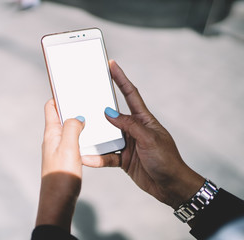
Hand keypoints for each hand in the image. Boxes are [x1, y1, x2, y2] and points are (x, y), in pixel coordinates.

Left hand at [36, 99, 84, 230]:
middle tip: (86, 100)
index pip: (50, 107)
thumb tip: (77, 116)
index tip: (69, 87)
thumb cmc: (61, 175)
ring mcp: (59, 149)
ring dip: (78, 122)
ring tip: (92, 117)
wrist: (58, 202)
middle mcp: (53, 139)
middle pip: (60, 117)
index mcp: (51, 133)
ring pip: (68, 130)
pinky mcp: (65, 159)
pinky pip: (73, 142)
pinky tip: (92, 138)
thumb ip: (72, 128)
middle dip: (71, 107)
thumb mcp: (68, 147)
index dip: (58, 96)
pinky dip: (81, 136)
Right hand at [82, 60, 204, 208]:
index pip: (130, 94)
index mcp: (143, 119)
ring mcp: (126, 143)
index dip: (121, 78)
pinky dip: (97, 158)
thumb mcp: (149, 138)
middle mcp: (133, 128)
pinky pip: (106, 156)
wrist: (170, 186)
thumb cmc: (166, 159)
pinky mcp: (122, 158)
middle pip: (112, 114)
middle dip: (99, 105)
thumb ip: (129, 125)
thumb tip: (109, 112)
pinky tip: (87, 158)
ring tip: (79, 130)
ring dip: (94, 135)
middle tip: (84, 95)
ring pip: (105, 136)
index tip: (112, 64)